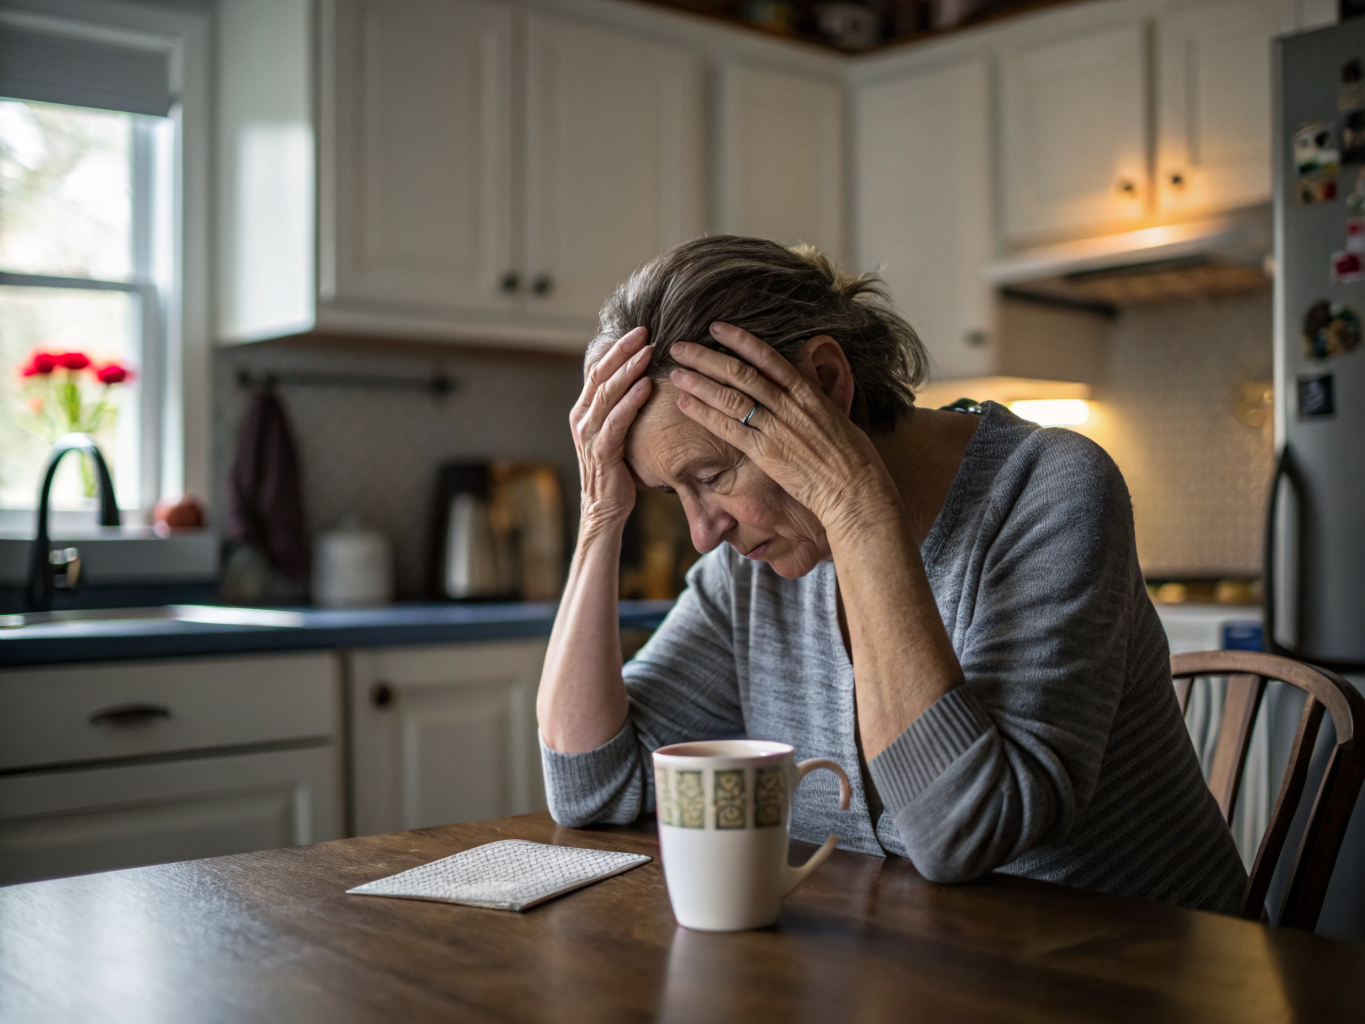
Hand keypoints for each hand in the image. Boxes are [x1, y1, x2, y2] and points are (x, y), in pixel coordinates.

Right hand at [571, 327, 652, 534]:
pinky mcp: (602, 451)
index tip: (639, 331)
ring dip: (629, 370)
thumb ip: (621, 408)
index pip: (598, 370)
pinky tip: (647, 386)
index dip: (617, 349)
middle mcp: (582, 418)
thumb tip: (642, 381)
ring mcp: (589, 435)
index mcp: (583, 411)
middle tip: (645, 332)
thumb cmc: (616, 470)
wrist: (603, 510)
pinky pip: (617, 420)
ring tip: (649, 351)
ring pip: (607, 393)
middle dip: (623, 351)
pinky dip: (632, 401)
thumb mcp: (615, 433)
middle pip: (601, 375)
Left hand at [668, 323, 900, 535]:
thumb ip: (814, 400)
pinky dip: (704, 413)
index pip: (768, 357)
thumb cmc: (852, 457)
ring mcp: (776, 428)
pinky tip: (685, 402)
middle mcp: (789, 405)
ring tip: (675, 370)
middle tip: (680, 346)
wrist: (856, 489)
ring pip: (730, 396)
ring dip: (699, 381)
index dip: (739, 340)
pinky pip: (729, 428)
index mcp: (807, 392)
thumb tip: (804, 386)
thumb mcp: (836, 417)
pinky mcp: (765, 452)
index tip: (717, 328)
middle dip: (707, 357)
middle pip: (741, 373)